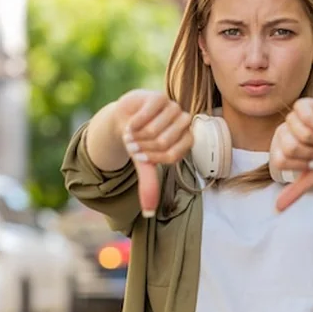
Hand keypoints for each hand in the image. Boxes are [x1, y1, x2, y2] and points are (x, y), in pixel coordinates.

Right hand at [115, 90, 192, 215]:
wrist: (126, 117)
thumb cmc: (141, 141)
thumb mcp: (145, 165)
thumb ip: (149, 186)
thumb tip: (148, 214)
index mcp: (186, 139)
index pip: (173, 155)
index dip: (154, 157)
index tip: (142, 155)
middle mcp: (184, 122)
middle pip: (164, 142)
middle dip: (144, 146)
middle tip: (135, 143)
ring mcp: (173, 108)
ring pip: (155, 130)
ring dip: (138, 135)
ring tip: (133, 133)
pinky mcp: (159, 97)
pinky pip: (147, 116)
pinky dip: (135, 124)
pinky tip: (131, 124)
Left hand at [271, 99, 312, 211]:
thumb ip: (297, 189)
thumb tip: (277, 208)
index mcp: (281, 151)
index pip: (281, 161)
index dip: (302, 164)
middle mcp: (283, 134)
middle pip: (291, 148)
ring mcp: (291, 119)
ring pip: (300, 133)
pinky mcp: (302, 105)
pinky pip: (305, 116)